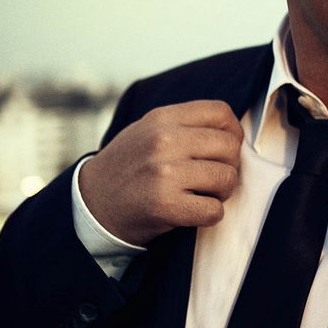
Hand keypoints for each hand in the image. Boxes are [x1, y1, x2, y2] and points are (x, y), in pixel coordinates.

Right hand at [79, 100, 243, 245]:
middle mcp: (164, 141)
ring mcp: (164, 173)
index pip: (221, 112)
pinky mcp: (165, 205)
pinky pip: (214, 210)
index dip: (232, 132)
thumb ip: (185, 124)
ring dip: (222, 192)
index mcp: (162, 118)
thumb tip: (233, 131)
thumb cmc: (129, 166)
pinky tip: (193, 211)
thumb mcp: (148, 130)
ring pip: (227, 178)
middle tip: (212, 177)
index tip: (223, 149)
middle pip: (230, 146)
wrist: (93, 203)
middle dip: (229, 165)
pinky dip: (210, 215)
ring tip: (202, 193)